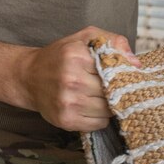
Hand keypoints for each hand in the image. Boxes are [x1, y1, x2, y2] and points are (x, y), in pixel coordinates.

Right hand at [17, 27, 139, 131]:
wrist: (28, 76)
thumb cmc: (62, 56)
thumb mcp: (85, 39)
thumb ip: (113, 42)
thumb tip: (136, 64)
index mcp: (76, 56)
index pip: (116, 70)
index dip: (122, 74)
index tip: (120, 75)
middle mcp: (71, 80)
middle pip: (114, 93)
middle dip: (116, 91)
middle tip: (109, 87)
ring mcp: (67, 102)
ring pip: (109, 111)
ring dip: (108, 106)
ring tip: (97, 96)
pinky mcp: (66, 120)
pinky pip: (100, 124)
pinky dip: (100, 118)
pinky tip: (89, 107)